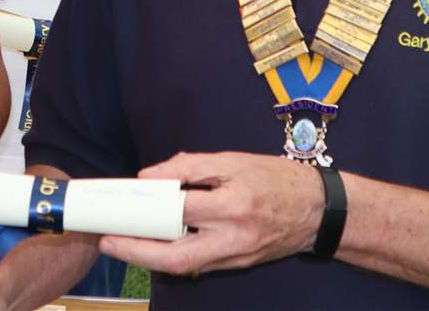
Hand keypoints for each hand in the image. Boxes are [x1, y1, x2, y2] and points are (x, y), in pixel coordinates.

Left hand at [99, 152, 324, 275]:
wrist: (319, 210)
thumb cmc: (276, 178)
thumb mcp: (234, 160)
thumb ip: (190, 167)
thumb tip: (150, 177)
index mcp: (234, 204)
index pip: (182, 208)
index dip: (149, 208)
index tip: (122, 204)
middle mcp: (234, 237)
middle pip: (178, 257)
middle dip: (138, 253)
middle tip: (109, 242)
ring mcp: (236, 256)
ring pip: (185, 267)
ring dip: (150, 258)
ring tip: (123, 244)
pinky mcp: (237, 265)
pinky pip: (198, 264)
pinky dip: (173, 256)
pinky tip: (154, 246)